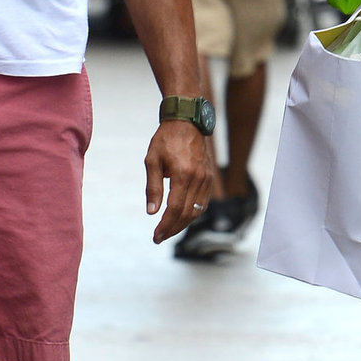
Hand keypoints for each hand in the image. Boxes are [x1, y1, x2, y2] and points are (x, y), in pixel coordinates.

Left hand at [144, 122, 213, 243]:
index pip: (175, 209)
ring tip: (168, 230)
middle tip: (159, 237)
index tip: (155, 236)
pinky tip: (181, 218)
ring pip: (197, 211)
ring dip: (182, 224)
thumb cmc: (165, 140)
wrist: (186, 122)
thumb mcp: (152, 160)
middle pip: (187, 214)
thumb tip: (151, 212)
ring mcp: (206, 179)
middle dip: (172, 229)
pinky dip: (192, 214)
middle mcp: (198, 179)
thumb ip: (152, 187)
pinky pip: (202, 203)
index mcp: (183, 174)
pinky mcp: (209, 178)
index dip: (165, 226)